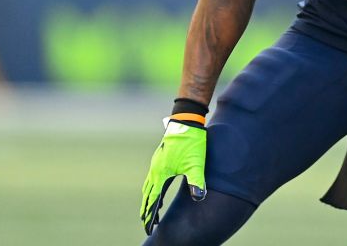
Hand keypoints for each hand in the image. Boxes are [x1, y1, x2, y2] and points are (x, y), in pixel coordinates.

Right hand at [140, 116, 207, 233]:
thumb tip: (199, 197)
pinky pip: (153, 177)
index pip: (153, 199)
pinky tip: (158, 189)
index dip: (151, 214)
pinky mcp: (161, 158)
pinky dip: (152, 188)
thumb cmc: (191, 142)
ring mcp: (156, 163)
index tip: (149, 226)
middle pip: (148, 194)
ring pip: (149, 185)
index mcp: (161, 174)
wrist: (185, 121)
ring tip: (150, 211)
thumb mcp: (196, 163)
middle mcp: (155, 170)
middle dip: (147, 210)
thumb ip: (196, 181)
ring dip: (149, 199)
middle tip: (146, 223)